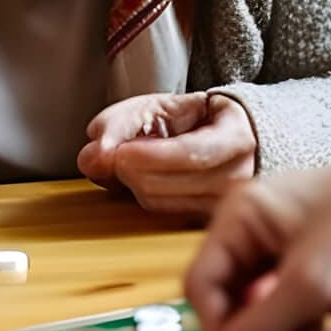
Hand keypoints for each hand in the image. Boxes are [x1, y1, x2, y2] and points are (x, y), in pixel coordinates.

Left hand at [78, 91, 257, 217]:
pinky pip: (157, 216)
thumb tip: (93, 157)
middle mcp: (238, 178)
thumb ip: (121, 124)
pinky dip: (139, 197)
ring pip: (157, 203)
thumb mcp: (157, 106)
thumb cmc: (191, 120)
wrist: (223, 138)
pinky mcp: (202, 223)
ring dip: (130, 183)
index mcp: (237, 139)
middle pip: (170, 185)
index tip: (120, 152)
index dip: (150, 156)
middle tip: (115, 152)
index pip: (192, 154)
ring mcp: (223, 206)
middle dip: (129, 169)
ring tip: (131, 162)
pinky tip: (142, 180)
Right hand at [185, 145, 330, 330]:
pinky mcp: (300, 247)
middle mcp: (246, 221)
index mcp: (237, 216)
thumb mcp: (312, 285)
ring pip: (255, 295)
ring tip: (318, 318)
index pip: (200, 283)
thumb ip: (263, 325)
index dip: (217, 326)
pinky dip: (299, 307)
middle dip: (256, 322)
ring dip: (280, 318)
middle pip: (226, 290)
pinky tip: (328, 306)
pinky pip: (281, 289)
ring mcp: (273, 233)